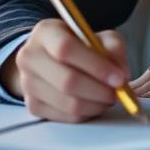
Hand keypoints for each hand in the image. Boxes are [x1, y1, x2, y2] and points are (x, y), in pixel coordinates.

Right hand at [1, 18, 129, 122]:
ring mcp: (28, 83)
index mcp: (45, 32)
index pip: (66, 48)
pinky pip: (66, 117)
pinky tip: (94, 103)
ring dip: (96, 104)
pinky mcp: (33, 106)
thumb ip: (113, 48)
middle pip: (67, 81)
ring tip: (108, 97)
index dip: (96, 66)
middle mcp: (30, 56)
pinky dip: (87, 114)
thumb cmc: (79, 46)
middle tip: (118, 92)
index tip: (119, 78)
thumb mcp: (98, 37)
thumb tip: (121, 74)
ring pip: (68, 103)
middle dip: (100, 90)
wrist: (51, 59)